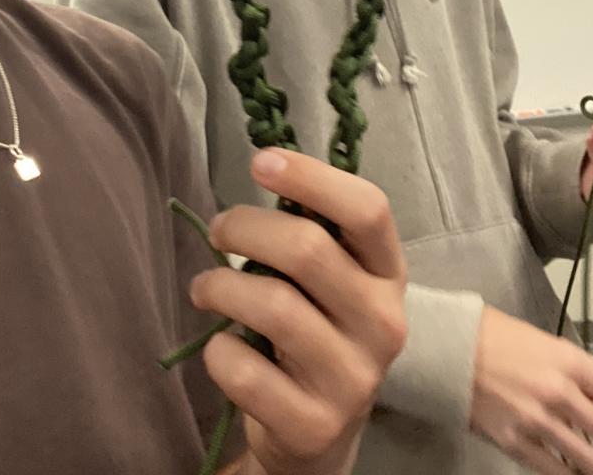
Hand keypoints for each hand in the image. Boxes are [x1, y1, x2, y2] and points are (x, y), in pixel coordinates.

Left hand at [189, 148, 405, 474]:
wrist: (321, 432)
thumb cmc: (317, 327)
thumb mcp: (332, 277)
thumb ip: (313, 228)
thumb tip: (269, 163)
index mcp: (388, 273)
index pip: (368, 209)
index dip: (311, 177)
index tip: (260, 161)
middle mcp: (383, 324)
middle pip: (307, 249)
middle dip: (244, 228)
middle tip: (217, 231)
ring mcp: (353, 379)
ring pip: (272, 305)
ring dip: (219, 287)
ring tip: (204, 289)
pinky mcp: (313, 425)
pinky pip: (244, 370)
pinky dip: (217, 350)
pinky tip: (221, 346)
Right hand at [471, 306, 592, 473]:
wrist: (445, 346)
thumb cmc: (489, 335)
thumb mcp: (543, 340)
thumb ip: (574, 370)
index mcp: (568, 362)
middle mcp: (558, 394)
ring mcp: (536, 422)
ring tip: (582, 447)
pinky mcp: (514, 443)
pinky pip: (558, 474)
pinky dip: (565, 470)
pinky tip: (558, 455)